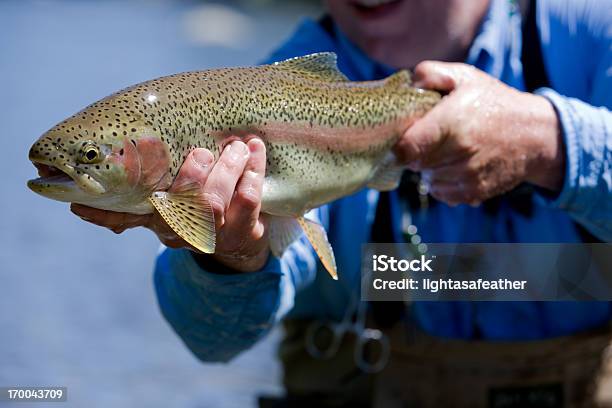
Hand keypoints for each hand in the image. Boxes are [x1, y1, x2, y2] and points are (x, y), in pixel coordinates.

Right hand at [71, 138, 268, 271]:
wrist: (243, 237)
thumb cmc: (202, 202)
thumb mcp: (170, 198)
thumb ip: (143, 189)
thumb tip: (93, 189)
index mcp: (155, 217)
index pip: (123, 216)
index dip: (102, 213)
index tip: (79, 204)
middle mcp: (178, 232)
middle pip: (179, 205)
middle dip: (192, 173)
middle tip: (204, 151)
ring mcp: (210, 236)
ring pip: (212, 203)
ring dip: (227, 169)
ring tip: (237, 146)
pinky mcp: (241, 234)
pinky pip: (247, 201)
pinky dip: (253, 172)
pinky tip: (256, 152)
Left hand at [394, 61, 564, 205]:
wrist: (535, 135)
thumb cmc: (493, 102)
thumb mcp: (464, 77)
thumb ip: (430, 73)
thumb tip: (407, 84)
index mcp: (451, 122)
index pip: (406, 148)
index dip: (398, 145)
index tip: (403, 137)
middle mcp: (459, 152)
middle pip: (413, 164)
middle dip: (416, 153)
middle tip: (431, 139)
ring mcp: (467, 175)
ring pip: (427, 179)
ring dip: (430, 168)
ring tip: (448, 150)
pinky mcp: (473, 192)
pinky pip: (441, 193)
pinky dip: (443, 182)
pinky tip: (456, 165)